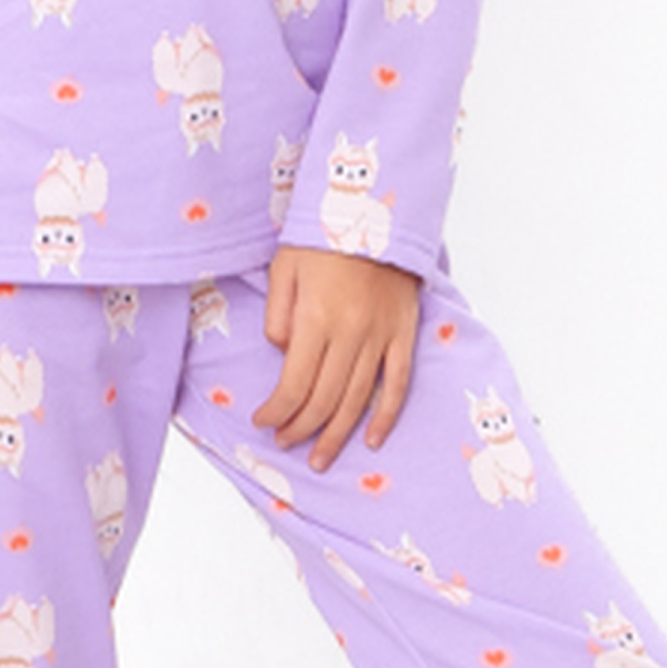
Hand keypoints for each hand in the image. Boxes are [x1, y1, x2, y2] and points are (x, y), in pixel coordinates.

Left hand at [250, 245, 422, 471]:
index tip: (263, 422)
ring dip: (336, 434)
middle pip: (324, 400)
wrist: (377, 210)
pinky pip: (397, 384)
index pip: (294, 385)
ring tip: (320, 457)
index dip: (277, 412)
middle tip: (285, 442)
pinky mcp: (404, 334)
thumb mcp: (284, 268)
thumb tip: (283, 355)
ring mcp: (381, 336)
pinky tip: (371, 439)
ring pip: (358, 400)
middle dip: (301, 428)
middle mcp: (350, 334)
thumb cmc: (324, 236)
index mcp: (316, 319)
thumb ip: (278, 316)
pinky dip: (385, 416)